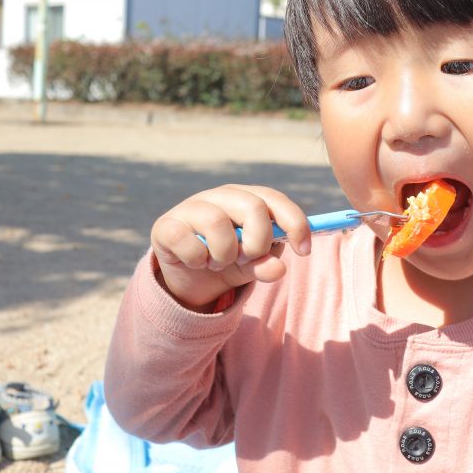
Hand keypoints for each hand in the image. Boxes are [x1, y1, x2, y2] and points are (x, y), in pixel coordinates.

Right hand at [150, 185, 310, 310]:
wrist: (189, 276)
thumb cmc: (229, 260)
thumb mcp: (253, 267)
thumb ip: (266, 265)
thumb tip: (278, 269)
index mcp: (248, 198)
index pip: (276, 200)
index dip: (295, 223)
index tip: (305, 251)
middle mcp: (222, 196)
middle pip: (252, 207)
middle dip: (258, 243)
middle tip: (247, 259)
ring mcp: (192, 206)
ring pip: (218, 222)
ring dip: (224, 254)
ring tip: (219, 262)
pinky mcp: (166, 225)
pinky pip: (188, 241)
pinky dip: (197, 259)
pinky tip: (196, 262)